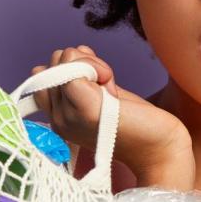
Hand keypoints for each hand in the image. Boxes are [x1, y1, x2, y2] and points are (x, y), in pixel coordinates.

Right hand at [30, 46, 191, 181]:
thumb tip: (65, 55)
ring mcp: (68, 116)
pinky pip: (73, 68)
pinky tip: (111, 84)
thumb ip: (76, 80)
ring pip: (62, 60)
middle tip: (105, 88)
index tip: (95, 82)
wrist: (159, 146)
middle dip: (82, 64)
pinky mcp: (85, 109)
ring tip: (109, 89)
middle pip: (53, 63)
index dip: (69, 68)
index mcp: (57, 118)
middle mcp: (57, 119)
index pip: (41, 76)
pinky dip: (95, 65)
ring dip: (90, 63)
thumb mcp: (97, 96)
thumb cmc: (133, 121)